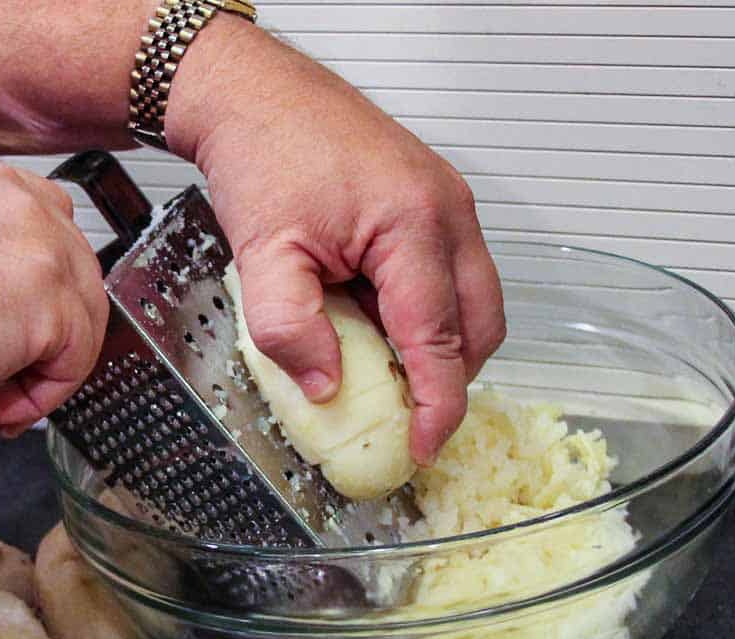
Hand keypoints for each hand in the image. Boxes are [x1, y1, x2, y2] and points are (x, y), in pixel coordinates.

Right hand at [0, 159, 107, 434]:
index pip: (47, 228)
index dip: (34, 287)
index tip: (8, 324)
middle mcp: (21, 203)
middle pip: (74, 275)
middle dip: (42, 333)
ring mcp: (44, 251)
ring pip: (81, 321)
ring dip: (39, 370)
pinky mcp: (54, 306)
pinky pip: (74, 362)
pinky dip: (41, 396)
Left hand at [167, 20, 504, 466]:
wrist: (256, 95)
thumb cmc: (264, 154)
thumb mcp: (262, 255)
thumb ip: (290, 329)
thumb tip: (327, 388)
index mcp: (414, 227)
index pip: (441, 340)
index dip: (436, 405)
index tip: (421, 447)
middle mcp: (449, 212)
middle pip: (478, 325)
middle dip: (449, 378)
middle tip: (404, 414)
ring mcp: (449, 202)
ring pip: (473, 300)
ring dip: (440, 343)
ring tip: (384, 365)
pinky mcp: (436, 199)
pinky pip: (453, 272)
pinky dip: (427, 309)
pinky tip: (378, 317)